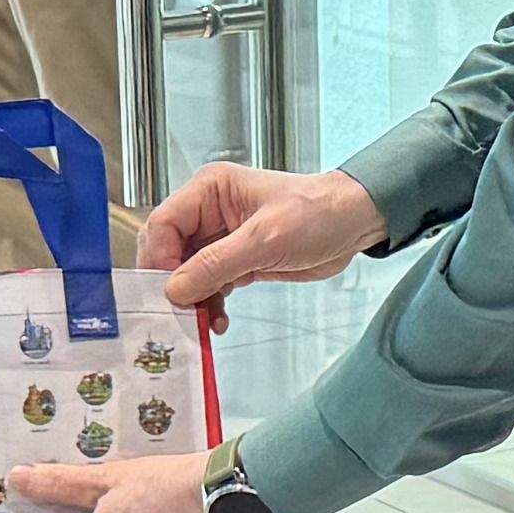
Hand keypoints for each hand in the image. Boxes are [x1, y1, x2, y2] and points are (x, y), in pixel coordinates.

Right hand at [142, 163, 385, 309]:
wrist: (354, 224)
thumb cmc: (318, 213)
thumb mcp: (265, 239)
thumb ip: (217, 264)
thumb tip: (175, 288)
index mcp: (210, 190)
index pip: (163, 224)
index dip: (159, 259)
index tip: (166, 291)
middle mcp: (209, 211)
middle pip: (169, 251)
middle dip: (173, 284)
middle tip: (179, 313)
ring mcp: (221, 238)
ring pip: (187, 274)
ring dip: (193, 300)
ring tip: (202, 322)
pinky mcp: (236, 260)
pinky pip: (209, 285)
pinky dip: (209, 304)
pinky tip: (218, 320)